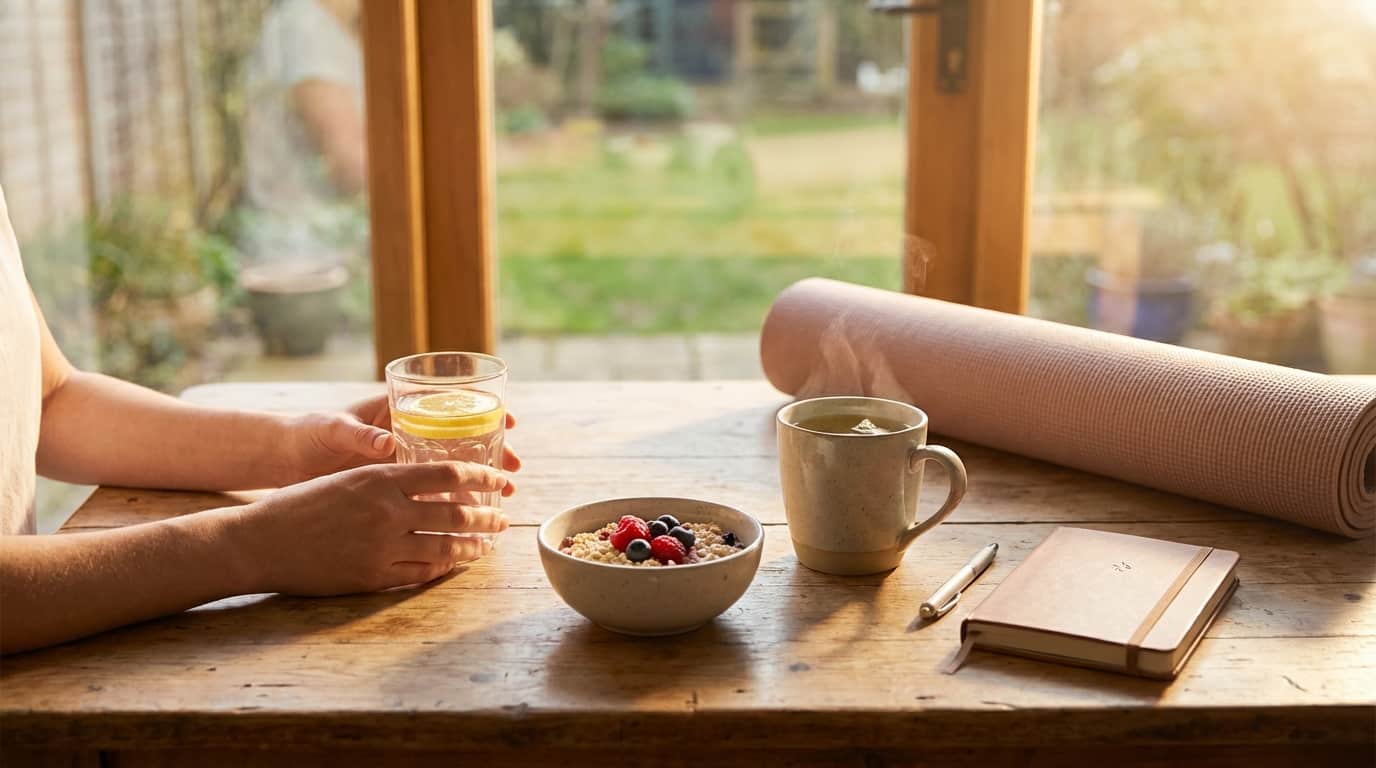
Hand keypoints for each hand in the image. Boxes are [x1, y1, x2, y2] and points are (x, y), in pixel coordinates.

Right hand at [234, 462, 512, 595]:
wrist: (261, 541)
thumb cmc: (302, 504)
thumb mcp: (349, 477)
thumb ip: (390, 479)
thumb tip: (433, 481)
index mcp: (382, 478)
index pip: (448, 472)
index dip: (481, 476)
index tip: (499, 479)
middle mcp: (388, 511)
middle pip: (455, 512)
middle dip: (486, 516)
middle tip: (502, 517)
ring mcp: (382, 546)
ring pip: (445, 547)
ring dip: (472, 546)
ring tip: (486, 544)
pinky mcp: (373, 577)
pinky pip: (422, 573)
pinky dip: (443, 569)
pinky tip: (454, 565)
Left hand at [282, 393, 522, 483]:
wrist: (287, 461)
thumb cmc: (310, 434)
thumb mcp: (332, 430)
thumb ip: (358, 435)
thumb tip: (386, 443)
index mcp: (400, 410)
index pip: (453, 404)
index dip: (484, 410)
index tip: (508, 420)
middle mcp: (410, 432)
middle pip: (464, 437)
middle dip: (493, 450)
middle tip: (515, 465)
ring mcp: (407, 460)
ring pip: (455, 467)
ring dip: (481, 479)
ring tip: (504, 494)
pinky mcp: (399, 486)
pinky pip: (436, 491)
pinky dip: (456, 499)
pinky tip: (474, 513)